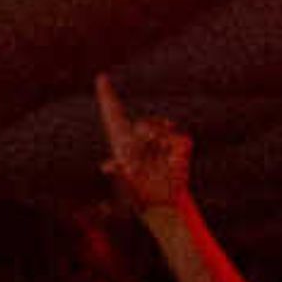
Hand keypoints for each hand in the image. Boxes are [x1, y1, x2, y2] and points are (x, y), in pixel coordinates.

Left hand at [96, 72, 190, 211]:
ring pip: (157, 128)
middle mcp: (140, 137)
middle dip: (144, 138)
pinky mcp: (180, 144)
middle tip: (142, 156)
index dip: (107, 96)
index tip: (100, 77)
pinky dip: (173, 150)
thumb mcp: (126, 187)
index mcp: (122, 143)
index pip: (113, 114)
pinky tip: (172, 160)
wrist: (162, 204)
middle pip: (142, 124)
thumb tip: (108, 165)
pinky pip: (178, 139)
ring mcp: (161, 139)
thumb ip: (119, 175)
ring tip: (155, 162)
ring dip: (156, 144)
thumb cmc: (139, 195)